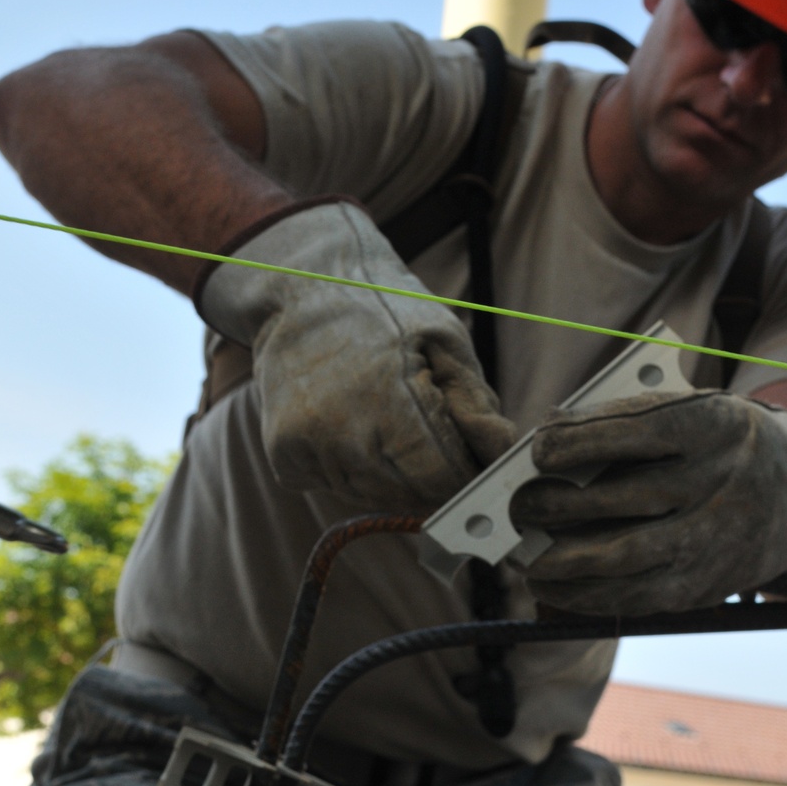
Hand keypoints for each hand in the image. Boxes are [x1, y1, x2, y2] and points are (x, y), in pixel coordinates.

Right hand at [196, 199, 514, 511]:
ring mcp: (305, 447)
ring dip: (393, 475)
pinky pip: (335, 487)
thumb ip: (475, 402)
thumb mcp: (443, 339)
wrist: (301, 290)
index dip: (464, 472)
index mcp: (387, 399)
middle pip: (408, 493)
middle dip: (431, 476)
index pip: (441, 477)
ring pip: (372, 495)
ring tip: (391, 424)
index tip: (470, 456)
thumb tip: (503, 453)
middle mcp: (340, 431)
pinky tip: (354, 427)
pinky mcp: (283, 456)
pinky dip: (354, 470)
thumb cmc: (384, 309)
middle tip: (432, 435)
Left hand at [510, 390, 786, 615]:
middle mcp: (723, 481)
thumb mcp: (696, 412)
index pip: (639, 431)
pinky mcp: (712, 584)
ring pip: (628, 557)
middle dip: (559, 505)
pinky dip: (588, 596)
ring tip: (529, 557)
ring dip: (564, 562)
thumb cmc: (726, 444)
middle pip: (627, 498)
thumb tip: (549, 439)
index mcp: (716, 424)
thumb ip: (631, 420)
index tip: (539, 450)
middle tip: (522, 507)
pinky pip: (640, 598)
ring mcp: (720, 537)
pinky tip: (557, 588)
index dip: (580, 443)